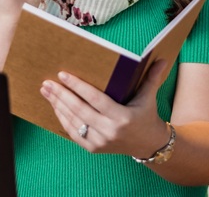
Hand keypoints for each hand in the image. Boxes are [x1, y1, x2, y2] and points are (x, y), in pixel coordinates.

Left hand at [40, 59, 172, 157]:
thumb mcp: (148, 98)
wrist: (148, 145)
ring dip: (57, 106)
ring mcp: (100, 142)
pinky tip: (55, 107)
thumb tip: (161, 59)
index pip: (95, 99)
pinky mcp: (93, 148)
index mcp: (122, 117)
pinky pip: (74, 133)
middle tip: (47, 82)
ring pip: (73, 122)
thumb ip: (152, 78)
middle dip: (61, 95)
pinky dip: (63, 119)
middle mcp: (109, 131)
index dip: (78, 87)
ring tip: (46, 91)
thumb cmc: (147, 116)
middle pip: (79, 110)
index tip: (63, 75)